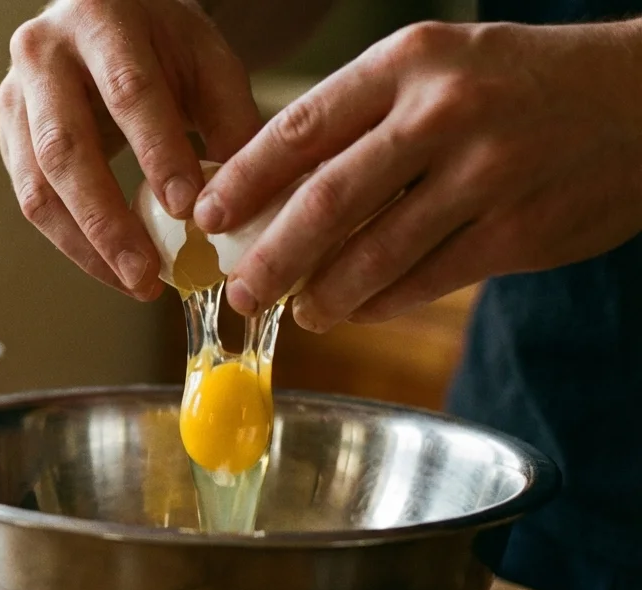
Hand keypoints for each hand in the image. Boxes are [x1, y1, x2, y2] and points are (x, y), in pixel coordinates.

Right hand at [0, 0, 261, 299]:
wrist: (102, 19)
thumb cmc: (161, 44)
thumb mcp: (207, 61)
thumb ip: (230, 121)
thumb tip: (242, 205)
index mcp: (99, 17)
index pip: (127, 90)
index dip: (156, 153)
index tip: (188, 210)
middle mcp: (42, 54)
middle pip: (65, 149)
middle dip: (107, 221)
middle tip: (147, 274)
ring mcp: (14, 98)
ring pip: (37, 187)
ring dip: (85, 245)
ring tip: (134, 283)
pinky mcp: (8, 137)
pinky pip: (32, 201)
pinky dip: (73, 242)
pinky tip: (111, 266)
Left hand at [195, 20, 641, 329]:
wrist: (640, 99)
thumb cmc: (514, 85)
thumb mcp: (435, 70)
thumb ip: (360, 120)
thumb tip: (270, 190)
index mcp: (409, 63)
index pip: (300, 129)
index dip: (243, 182)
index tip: (205, 217)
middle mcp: (444, 114)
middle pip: (326, 203)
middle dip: (271, 258)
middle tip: (240, 292)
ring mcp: (485, 176)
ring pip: (374, 255)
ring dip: (324, 294)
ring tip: (301, 311)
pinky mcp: (518, 232)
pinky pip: (426, 281)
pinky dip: (381, 302)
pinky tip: (357, 309)